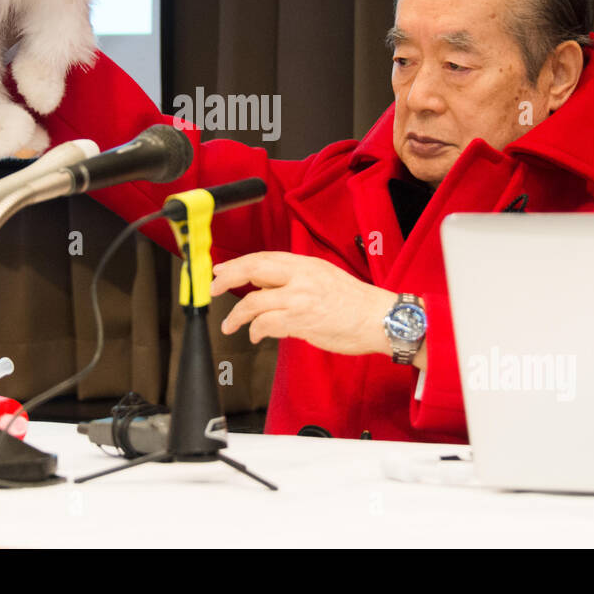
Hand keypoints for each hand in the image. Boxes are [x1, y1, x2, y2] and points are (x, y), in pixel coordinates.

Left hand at [210, 252, 398, 356]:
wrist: (379, 318)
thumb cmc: (355, 303)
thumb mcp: (323, 278)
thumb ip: (294, 280)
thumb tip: (266, 289)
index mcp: (305, 264)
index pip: (263, 258)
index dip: (238, 264)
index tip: (221, 271)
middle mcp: (300, 276)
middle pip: (253, 270)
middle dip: (227, 279)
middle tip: (214, 288)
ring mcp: (300, 298)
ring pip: (254, 301)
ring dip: (236, 315)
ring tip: (229, 324)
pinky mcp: (302, 321)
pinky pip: (266, 324)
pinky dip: (255, 330)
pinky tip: (254, 335)